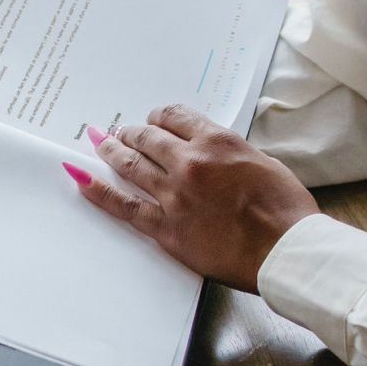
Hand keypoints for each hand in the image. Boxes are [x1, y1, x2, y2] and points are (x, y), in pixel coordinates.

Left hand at [71, 103, 318, 293]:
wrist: (285, 249)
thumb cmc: (285, 210)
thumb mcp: (262, 163)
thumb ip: (229, 154)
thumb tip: (211, 156)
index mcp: (216, 142)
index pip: (174, 116)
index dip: (160, 117)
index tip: (154, 121)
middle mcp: (189, 163)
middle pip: (147, 137)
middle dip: (132, 133)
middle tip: (122, 132)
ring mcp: (174, 195)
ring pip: (130, 164)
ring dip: (112, 151)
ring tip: (99, 143)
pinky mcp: (166, 228)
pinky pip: (124, 206)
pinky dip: (98, 191)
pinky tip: (81, 178)